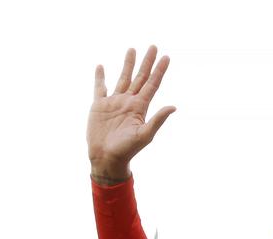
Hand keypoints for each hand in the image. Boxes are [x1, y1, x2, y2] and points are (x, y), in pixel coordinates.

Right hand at [88, 46, 176, 183]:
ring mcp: (114, 102)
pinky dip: (100, 77)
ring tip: (132, 49)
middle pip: (140, 77)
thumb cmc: (127, 150)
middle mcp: (129, 101)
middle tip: (153, 46)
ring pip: (122, 78)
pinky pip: (99, 87)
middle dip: (146, 62)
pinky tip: (101, 66)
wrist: (106, 158)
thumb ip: (158, 120)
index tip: (166, 57)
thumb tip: (174, 107)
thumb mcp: (144, 134)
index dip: (159, 71)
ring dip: (127, 64)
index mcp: (140, 107)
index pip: (152, 84)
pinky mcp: (99, 105)